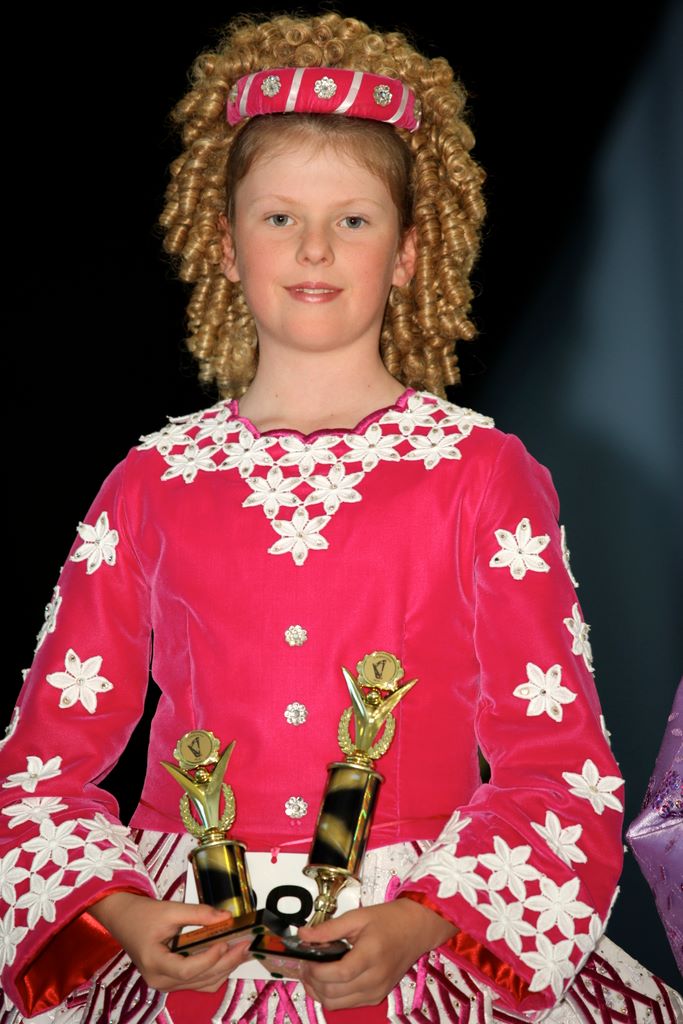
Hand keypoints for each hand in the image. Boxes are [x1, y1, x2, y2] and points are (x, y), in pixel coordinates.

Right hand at [89, 892, 250, 992]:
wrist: (124, 920)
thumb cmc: (142, 915)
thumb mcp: (170, 909)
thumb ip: (199, 913)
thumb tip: (227, 917)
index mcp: (154, 963)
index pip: (186, 969)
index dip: (208, 959)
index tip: (225, 942)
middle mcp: (161, 981)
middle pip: (200, 979)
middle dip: (227, 962)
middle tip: (246, 944)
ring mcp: (167, 984)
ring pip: (204, 983)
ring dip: (225, 968)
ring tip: (243, 949)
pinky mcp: (173, 981)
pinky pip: (200, 982)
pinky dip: (216, 970)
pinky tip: (230, 955)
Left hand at [297, 899, 456, 1009]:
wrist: (416, 929)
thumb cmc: (388, 920)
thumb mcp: (358, 916)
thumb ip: (329, 928)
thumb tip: (302, 935)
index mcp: (371, 955)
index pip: (339, 974)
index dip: (316, 971)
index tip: (305, 959)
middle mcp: (375, 979)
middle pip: (334, 993)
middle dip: (312, 982)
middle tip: (304, 965)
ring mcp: (377, 991)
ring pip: (337, 1004)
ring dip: (319, 993)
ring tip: (312, 974)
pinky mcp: (377, 997)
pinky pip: (348, 1004)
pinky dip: (332, 996)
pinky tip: (328, 980)